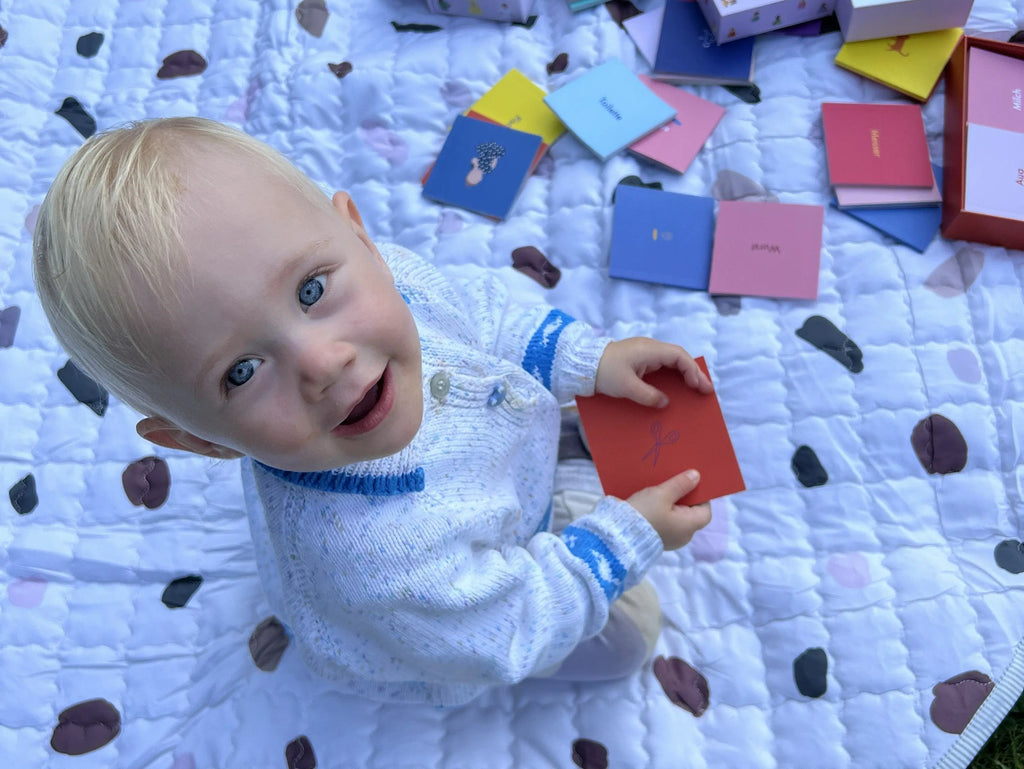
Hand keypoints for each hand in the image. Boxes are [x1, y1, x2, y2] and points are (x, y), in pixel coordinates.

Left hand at [595, 338, 712, 407]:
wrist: (581, 364)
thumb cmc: (603, 372)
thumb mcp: (626, 387)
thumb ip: (648, 396)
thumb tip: (665, 403)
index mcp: (649, 350)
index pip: (679, 356)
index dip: (692, 371)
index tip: (700, 387)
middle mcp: (649, 348)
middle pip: (678, 358)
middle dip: (693, 374)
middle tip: (705, 391)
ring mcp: (643, 353)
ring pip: (670, 362)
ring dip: (683, 375)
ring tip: (694, 391)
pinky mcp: (637, 360)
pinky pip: (660, 367)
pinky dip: (671, 376)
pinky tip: (674, 389)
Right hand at [626, 470, 711, 550]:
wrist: (617, 534)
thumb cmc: (644, 514)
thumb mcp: (662, 494)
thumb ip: (680, 484)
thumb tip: (696, 476)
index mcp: (688, 527)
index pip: (705, 512)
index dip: (701, 497)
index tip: (690, 483)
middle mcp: (682, 536)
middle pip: (690, 514)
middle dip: (683, 498)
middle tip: (674, 483)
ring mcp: (669, 539)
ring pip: (676, 518)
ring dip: (670, 504)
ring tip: (660, 491)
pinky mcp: (656, 539)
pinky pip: (664, 522)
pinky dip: (661, 512)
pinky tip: (650, 502)